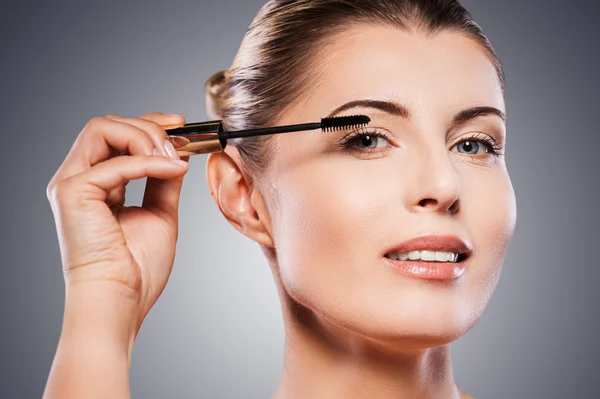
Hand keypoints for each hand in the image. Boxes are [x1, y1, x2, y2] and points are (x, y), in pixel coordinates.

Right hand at [47, 112, 188, 329]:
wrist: (122, 300)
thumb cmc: (136, 268)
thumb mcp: (159, 213)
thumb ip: (163, 180)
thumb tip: (177, 153)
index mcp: (96, 185)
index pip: (115, 135)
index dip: (148, 124)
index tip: (181, 125)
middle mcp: (78, 179)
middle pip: (106, 124)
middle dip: (149, 127)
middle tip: (180, 143)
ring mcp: (71, 184)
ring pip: (102, 128)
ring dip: (145, 137)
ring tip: (173, 158)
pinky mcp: (72, 193)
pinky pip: (116, 162)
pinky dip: (150, 163)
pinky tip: (174, 169)